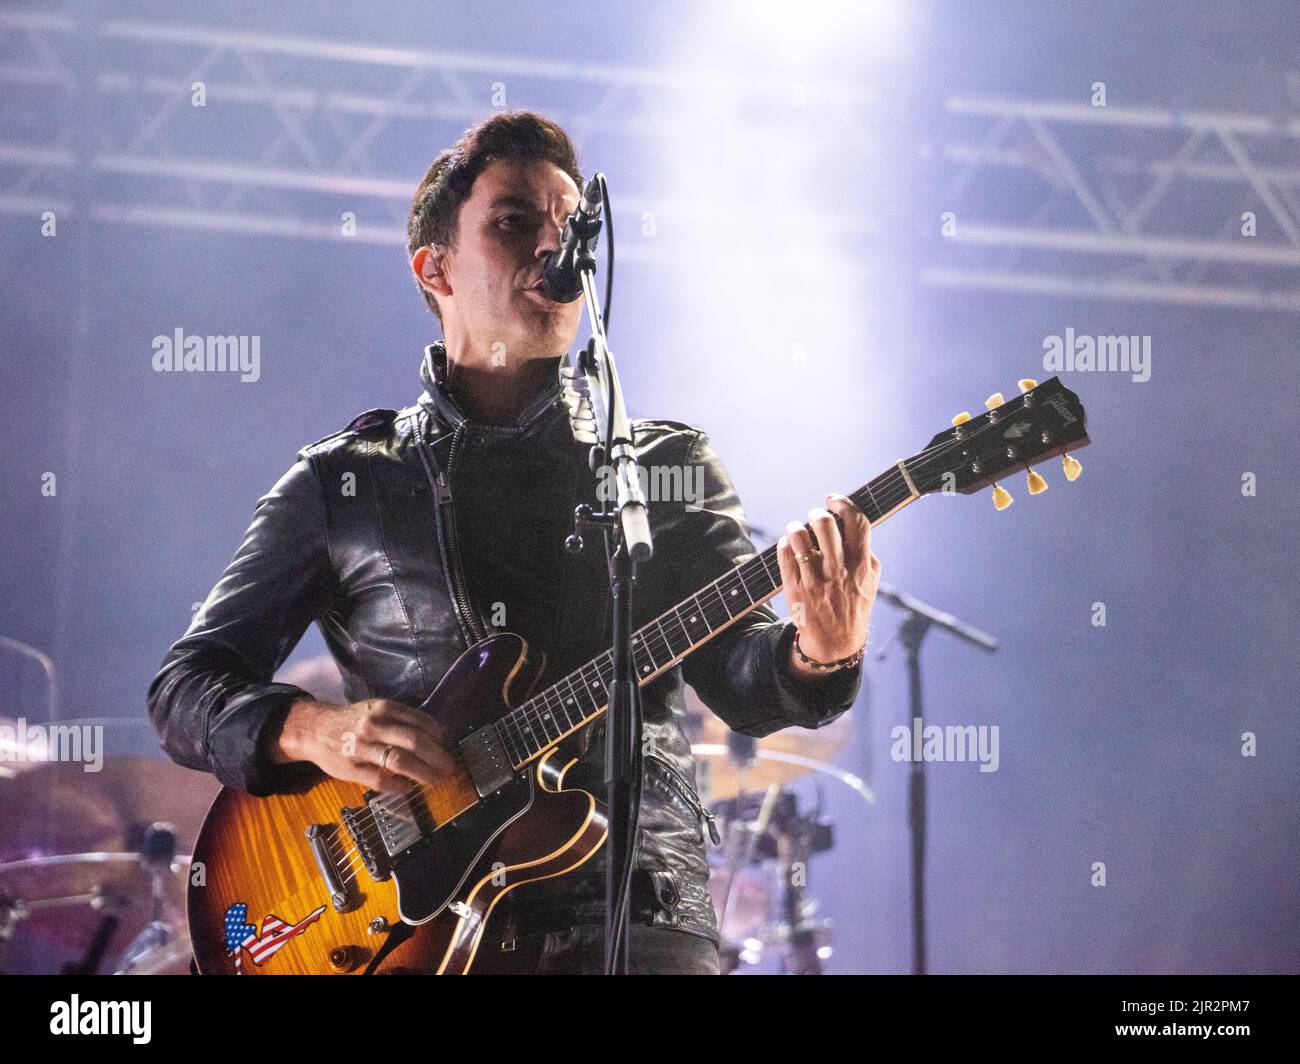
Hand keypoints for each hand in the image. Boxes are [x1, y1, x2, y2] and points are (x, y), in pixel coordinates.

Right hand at [272, 697, 456, 794]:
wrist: (315, 730)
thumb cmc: (353, 721)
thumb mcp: (375, 709)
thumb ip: (400, 719)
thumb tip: (435, 736)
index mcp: (382, 708)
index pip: (420, 722)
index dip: (438, 736)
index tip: (444, 745)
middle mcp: (373, 725)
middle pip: (414, 742)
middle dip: (437, 757)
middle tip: (449, 767)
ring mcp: (361, 748)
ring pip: (400, 761)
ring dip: (423, 773)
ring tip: (435, 780)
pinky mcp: (351, 769)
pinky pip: (380, 780)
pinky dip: (398, 786)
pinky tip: (408, 788)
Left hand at [776, 493, 880, 669]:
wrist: (836, 642)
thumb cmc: (853, 603)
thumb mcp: (868, 579)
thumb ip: (864, 552)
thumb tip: (849, 522)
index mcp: (861, 565)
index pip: (857, 523)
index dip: (844, 504)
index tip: (833, 499)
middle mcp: (839, 571)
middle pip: (825, 525)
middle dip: (817, 513)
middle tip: (814, 516)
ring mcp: (815, 581)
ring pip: (799, 538)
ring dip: (795, 527)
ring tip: (796, 530)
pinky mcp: (795, 589)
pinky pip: (785, 555)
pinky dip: (785, 544)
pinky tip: (789, 545)